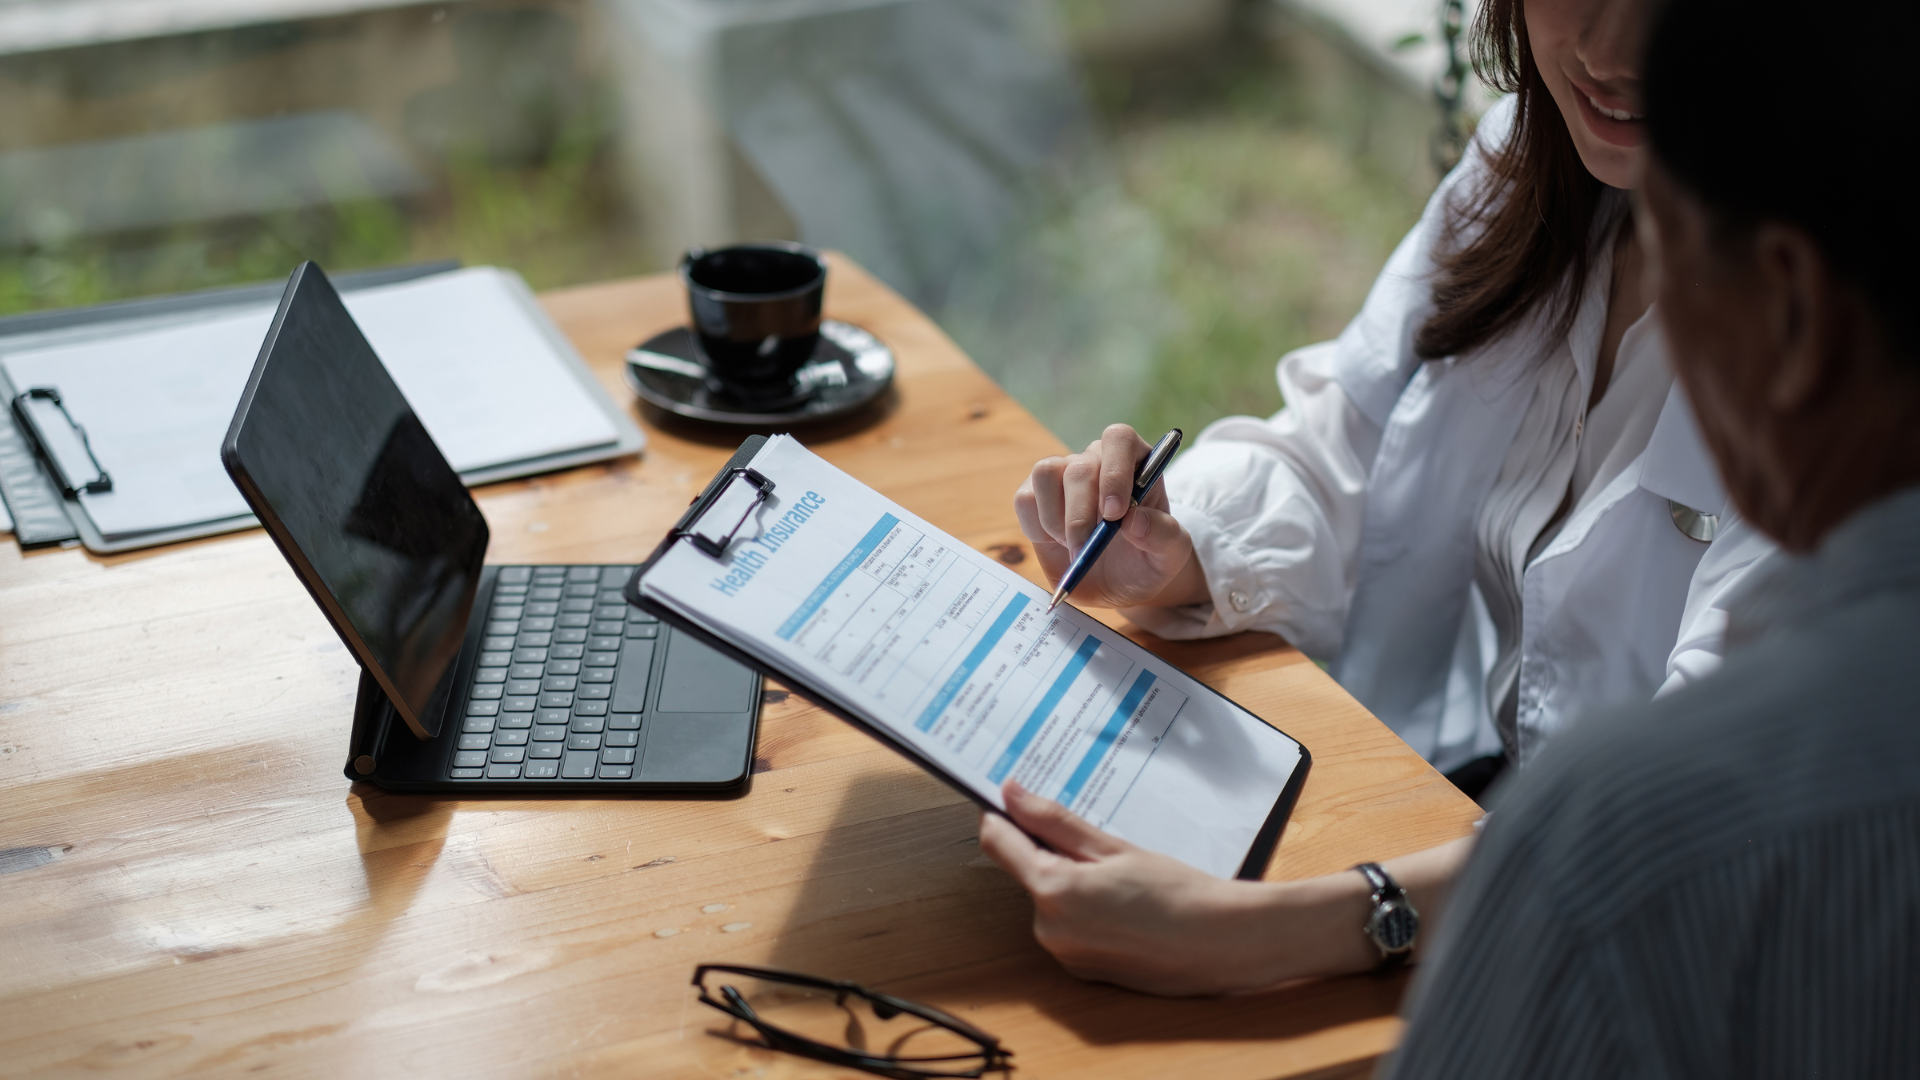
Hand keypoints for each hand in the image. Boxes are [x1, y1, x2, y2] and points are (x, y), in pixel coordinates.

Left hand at [977, 782, 1376, 995]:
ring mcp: (1066, 955)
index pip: (998, 842)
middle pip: (1028, 872)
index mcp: (1053, 892)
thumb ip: (1055, 822)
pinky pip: (1070, 928)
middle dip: (1053, 852)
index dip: (1001, 814)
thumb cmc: (1179, 893)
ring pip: (1051, 900)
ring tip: (1124, 875)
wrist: (1226, 944)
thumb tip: (1011, 795)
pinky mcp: (1084, 971)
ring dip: (1073, 882)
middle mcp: (1049, 930)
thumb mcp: (1114, 847)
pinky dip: (1088, 911)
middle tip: (1099, 839)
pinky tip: (1127, 903)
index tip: (1010, 796)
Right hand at [1013, 424, 1204, 608]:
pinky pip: (1025, 499)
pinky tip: (1057, 544)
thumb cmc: (1148, 561)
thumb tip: (1134, 520)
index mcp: (1137, 462)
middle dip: (1080, 514)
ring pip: (1045, 473)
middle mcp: (1097, 461)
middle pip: (1079, 467)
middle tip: (1086, 550)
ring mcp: (1063, 476)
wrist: (1120, 584)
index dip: (1114, 472)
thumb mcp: (1171, 555)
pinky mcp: (1036, 497)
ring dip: (1055, 519)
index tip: (1115, 514)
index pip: (1120, 439)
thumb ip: (1163, 536)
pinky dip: (1037, 527)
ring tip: (1075, 547)